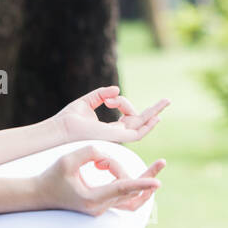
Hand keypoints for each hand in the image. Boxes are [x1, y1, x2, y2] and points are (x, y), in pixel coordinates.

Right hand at [35, 144, 166, 216]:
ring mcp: (101, 209)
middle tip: (162, 162)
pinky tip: (140, 176)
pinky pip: (125, 201)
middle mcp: (99, 207)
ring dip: (144, 185)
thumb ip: (90, 152)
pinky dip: (134, 189)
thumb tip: (107, 156)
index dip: (140, 184)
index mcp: (92, 199)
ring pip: (132, 200)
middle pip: (131, 192)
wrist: (40, 195)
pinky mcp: (102, 206)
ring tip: (155, 168)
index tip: (157, 181)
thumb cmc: (51, 177)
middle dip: (146, 176)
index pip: (121, 190)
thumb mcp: (67, 160)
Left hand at [50, 85, 169, 144]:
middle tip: (167, 100)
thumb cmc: (69, 118)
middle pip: (140, 121)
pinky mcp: (116, 137)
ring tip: (166, 102)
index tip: (109, 98)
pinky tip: (157, 117)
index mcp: (110, 128)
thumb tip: (117, 90)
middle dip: (153, 110)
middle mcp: (116, 133)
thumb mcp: (88, 101)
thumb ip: (102, 94)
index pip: (127, 114)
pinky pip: (137, 133)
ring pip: (142, 125)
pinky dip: (148, 126)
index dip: (122, 102)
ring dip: (155, 114)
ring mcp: (117, 136)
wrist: (61, 128)